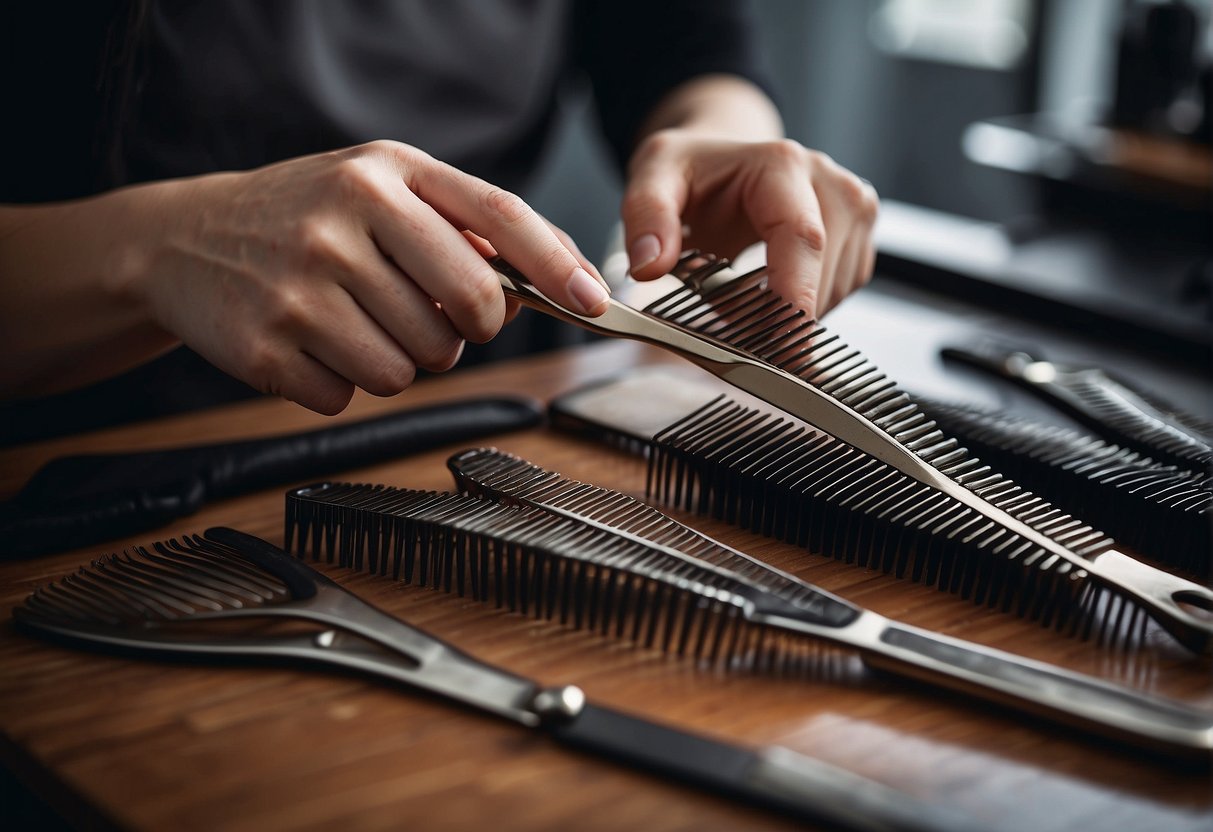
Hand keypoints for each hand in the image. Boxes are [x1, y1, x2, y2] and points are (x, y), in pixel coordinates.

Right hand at [133, 140, 607, 413]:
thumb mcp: (378, 189)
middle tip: (425, 314)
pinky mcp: (268, 347)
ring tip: (354, 321)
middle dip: (461, 331)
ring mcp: (303, 285)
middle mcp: (345, 221)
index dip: (556, 263)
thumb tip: (547, 277)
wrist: (180, 241)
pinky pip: (352, 397)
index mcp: (384, 175)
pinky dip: (342, 383)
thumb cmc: (301, 216)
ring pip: (412, 369)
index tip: (593, 299)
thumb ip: (460, 224)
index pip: (497, 216)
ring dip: (397, 360)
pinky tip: (312, 342)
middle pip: (465, 315)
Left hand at [621, 130, 877, 318]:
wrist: (721, 159)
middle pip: (823, 274)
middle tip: (731, 337)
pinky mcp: (859, 235)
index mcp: (781, 164)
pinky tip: (768, 295)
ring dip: (790, 316)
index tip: (778, 348)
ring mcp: (853, 208)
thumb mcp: (652, 177)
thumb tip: (649, 266)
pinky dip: (804, 308)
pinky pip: (841, 291)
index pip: (802, 238)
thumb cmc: (691, 168)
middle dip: (781, 320)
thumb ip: (645, 216)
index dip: (794, 298)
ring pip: (835, 291)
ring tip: (739, 301)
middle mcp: (830, 181)